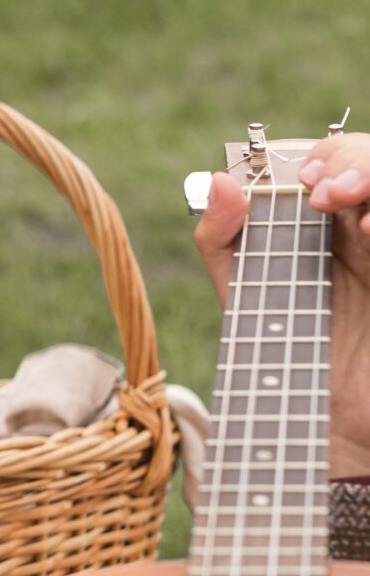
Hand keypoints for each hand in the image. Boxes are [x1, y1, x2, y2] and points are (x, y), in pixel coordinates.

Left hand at [192, 128, 369, 477]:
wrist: (319, 419)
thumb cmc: (277, 349)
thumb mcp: (238, 291)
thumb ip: (221, 237)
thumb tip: (220, 181)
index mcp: (324, 219)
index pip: (337, 158)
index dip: (325, 156)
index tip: (301, 183)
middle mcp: (362, 228)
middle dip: (353, 163)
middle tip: (324, 194)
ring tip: (349, 209)